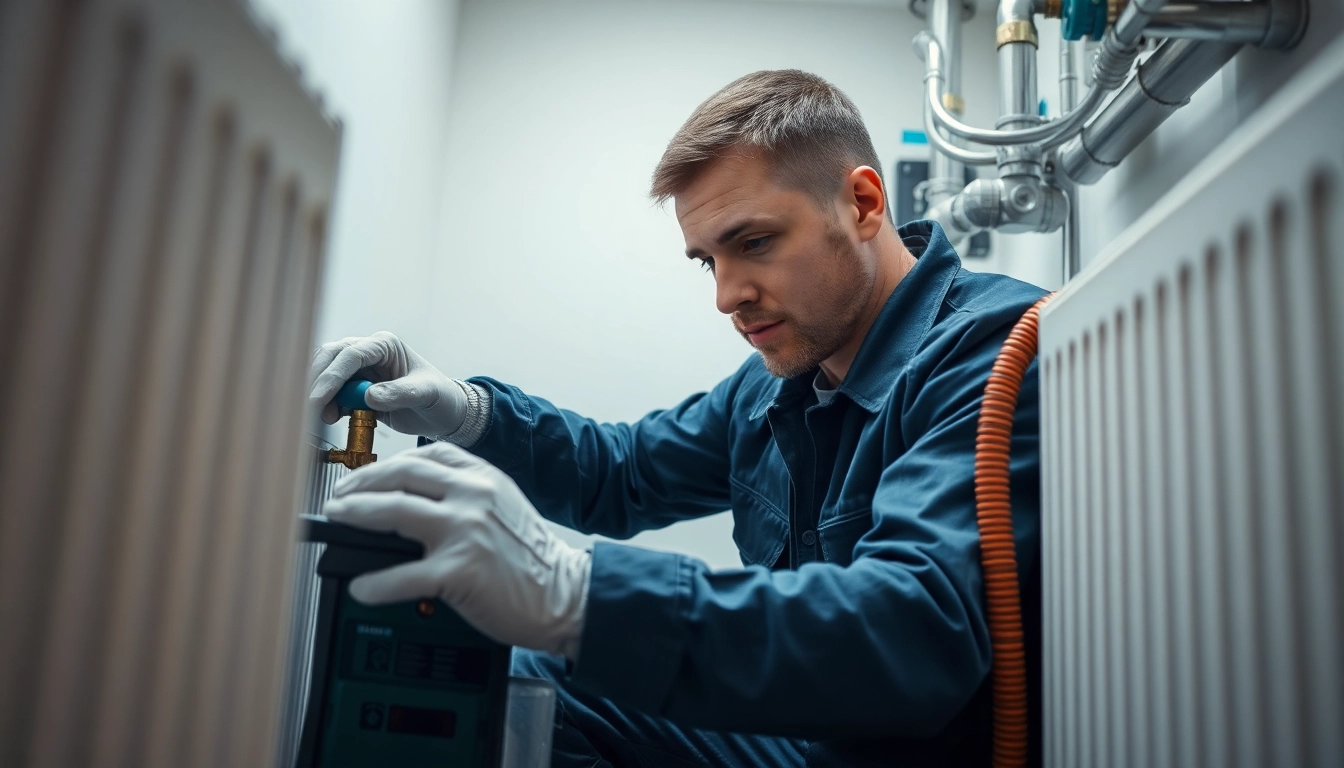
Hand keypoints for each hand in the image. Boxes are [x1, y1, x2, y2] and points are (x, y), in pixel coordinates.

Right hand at [309, 331, 466, 438]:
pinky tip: (331, 418)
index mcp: (385, 345)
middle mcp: (368, 353)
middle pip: (330, 358)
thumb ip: (400, 394)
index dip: (332, 375)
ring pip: (325, 373)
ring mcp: (359, 370)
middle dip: (319, 382)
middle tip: (313, 408)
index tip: (319, 398)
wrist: (441, 414)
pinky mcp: (354, 388)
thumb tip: (369, 396)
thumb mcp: (426, 394)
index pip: (351, 354)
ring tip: (326, 417)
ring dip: (321, 394)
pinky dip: (326, 404)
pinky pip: (332, 393)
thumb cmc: (439, 397)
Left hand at [323, 442, 590, 658]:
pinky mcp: (459, 571)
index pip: (425, 456)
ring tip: (337, 519)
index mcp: (483, 478)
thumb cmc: (533, 558)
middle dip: (361, 483)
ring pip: (394, 510)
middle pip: (401, 475)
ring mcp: (465, 531)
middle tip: (339, 497)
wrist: (565, 594)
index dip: (386, 464)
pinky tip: (362, 587)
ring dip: (357, 513)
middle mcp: (473, 496)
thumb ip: (467, 494)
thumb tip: (413, 500)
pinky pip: (403, 574)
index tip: (365, 476)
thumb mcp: (503, 506)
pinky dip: (375, 583)